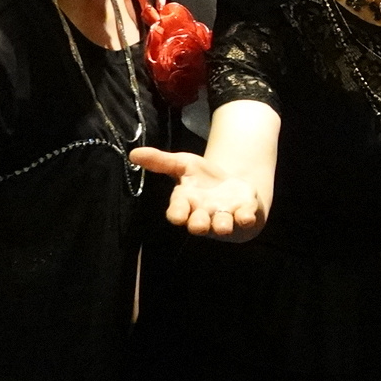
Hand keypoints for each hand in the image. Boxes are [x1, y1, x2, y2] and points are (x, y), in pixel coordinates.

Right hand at [131, 147, 266, 240]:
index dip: (176, 214)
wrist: (233, 188)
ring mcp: (224, 216)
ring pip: (221, 226)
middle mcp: (203, 214)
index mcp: (186, 203)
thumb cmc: (203, 179)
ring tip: (223, 225)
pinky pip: (245, 220)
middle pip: (198, 224)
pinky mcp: (244, 214)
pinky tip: (247, 216)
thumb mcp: (184, 164)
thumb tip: (133, 154)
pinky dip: (246, 218)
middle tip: (199, 224)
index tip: (177, 215)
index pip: (177, 212)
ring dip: (222, 225)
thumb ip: (161, 161)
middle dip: (198, 224)